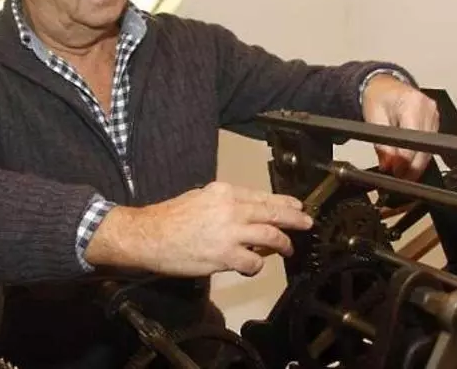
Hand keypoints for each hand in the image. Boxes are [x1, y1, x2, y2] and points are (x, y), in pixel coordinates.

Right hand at [87, 182, 312, 276]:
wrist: (149, 235)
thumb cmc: (170, 218)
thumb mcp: (201, 198)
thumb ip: (227, 205)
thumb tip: (249, 214)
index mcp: (225, 192)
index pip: (263, 196)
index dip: (284, 203)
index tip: (297, 206)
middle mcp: (231, 209)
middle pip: (273, 214)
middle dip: (295, 219)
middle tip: (307, 222)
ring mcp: (230, 233)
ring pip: (270, 237)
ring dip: (283, 244)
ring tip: (288, 248)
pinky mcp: (225, 256)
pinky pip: (253, 263)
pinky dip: (257, 265)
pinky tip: (253, 265)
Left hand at [362, 74, 439, 179]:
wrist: (383, 87)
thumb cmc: (378, 99)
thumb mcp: (373, 120)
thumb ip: (382, 143)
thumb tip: (388, 164)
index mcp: (412, 103)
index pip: (414, 138)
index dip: (406, 159)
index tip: (396, 171)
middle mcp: (428, 108)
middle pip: (426, 146)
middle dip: (412, 166)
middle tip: (399, 177)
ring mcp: (434, 115)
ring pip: (430, 148)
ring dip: (416, 163)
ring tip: (402, 173)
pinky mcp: (435, 121)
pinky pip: (430, 144)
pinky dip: (419, 155)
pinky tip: (409, 162)